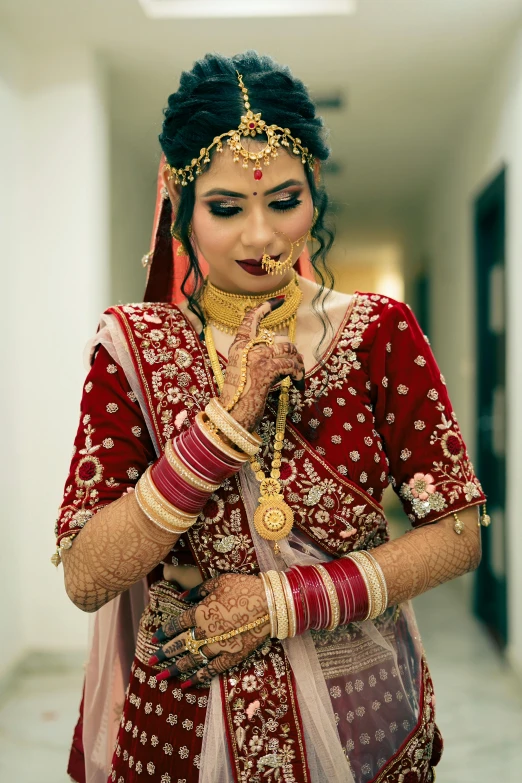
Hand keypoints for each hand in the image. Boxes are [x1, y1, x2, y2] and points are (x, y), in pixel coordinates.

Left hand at [148, 573, 269, 686]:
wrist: (270, 603)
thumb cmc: (243, 587)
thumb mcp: (219, 581)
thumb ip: (198, 590)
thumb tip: (182, 598)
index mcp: (200, 612)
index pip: (176, 625)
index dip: (164, 632)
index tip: (154, 639)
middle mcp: (205, 632)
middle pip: (179, 646)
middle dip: (163, 655)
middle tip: (150, 662)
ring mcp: (218, 646)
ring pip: (192, 661)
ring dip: (175, 670)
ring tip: (161, 678)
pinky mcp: (231, 656)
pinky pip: (212, 669)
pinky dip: (199, 678)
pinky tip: (188, 684)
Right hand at [220, 299, 304, 431]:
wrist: (232, 416)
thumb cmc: (240, 398)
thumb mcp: (247, 373)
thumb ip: (263, 360)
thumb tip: (294, 355)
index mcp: (237, 347)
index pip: (250, 320)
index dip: (265, 308)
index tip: (278, 300)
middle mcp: (245, 348)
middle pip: (278, 339)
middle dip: (292, 353)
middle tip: (296, 367)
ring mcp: (255, 358)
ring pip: (287, 350)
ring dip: (297, 364)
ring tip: (298, 376)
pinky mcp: (265, 370)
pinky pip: (290, 365)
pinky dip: (298, 374)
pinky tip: (298, 383)